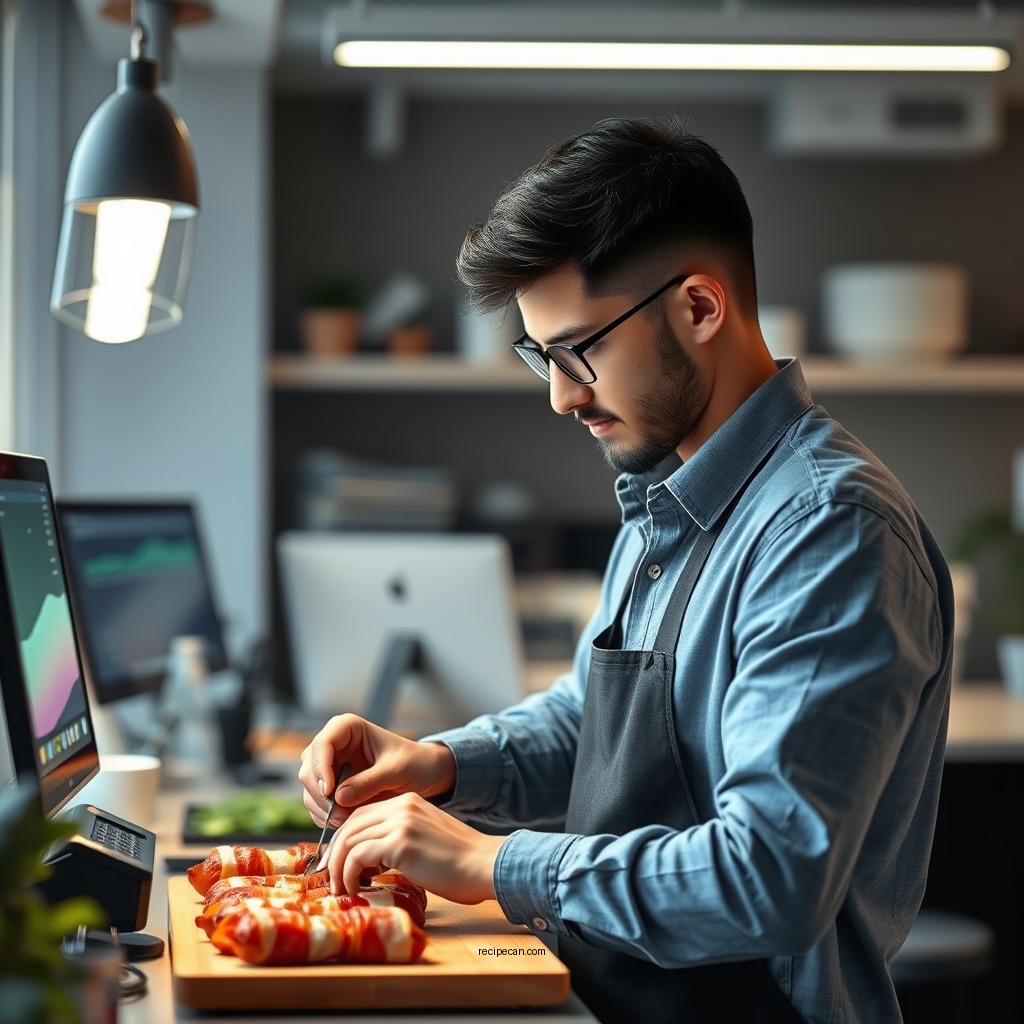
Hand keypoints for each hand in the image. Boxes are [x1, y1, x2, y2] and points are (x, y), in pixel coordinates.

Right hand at [298, 713, 455, 826]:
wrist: (424, 775)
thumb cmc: (415, 763)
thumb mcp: (397, 770)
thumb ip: (370, 782)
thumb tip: (338, 797)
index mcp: (348, 728)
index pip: (322, 743)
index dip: (321, 767)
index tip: (329, 792)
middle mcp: (333, 745)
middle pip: (309, 768)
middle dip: (321, 794)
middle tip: (341, 814)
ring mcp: (329, 768)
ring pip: (310, 790)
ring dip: (324, 809)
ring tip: (348, 819)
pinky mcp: (331, 788)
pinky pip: (317, 805)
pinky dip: (327, 817)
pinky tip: (346, 822)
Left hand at [322, 791, 505, 904]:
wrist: (485, 864)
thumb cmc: (460, 861)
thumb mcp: (426, 837)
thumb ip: (399, 838)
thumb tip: (370, 861)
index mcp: (407, 801)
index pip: (361, 814)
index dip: (345, 839)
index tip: (338, 863)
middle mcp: (401, 805)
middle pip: (350, 825)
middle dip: (335, 853)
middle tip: (331, 879)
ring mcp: (400, 822)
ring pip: (349, 840)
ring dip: (339, 868)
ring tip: (342, 890)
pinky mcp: (400, 843)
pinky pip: (358, 856)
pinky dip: (349, 875)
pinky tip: (355, 890)